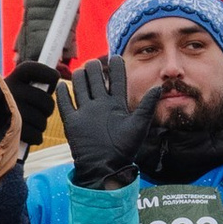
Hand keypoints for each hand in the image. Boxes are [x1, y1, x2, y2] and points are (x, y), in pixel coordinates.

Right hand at [61, 58, 158, 188]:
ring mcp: (85, 112)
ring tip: (82, 69)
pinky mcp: (72, 122)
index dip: (116, 68)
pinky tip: (62, 85)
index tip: (116, 56)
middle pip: (95, 80)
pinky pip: (65, 105)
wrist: (105, 166)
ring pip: (80, 88)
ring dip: (80, 77)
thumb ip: (147, 105)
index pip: (116, 80)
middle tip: (95, 62)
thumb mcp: (139, 125)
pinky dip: (63, 95)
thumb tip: (160, 87)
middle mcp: (100, 105)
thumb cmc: (124, 149)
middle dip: (95, 69)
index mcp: (116, 104)